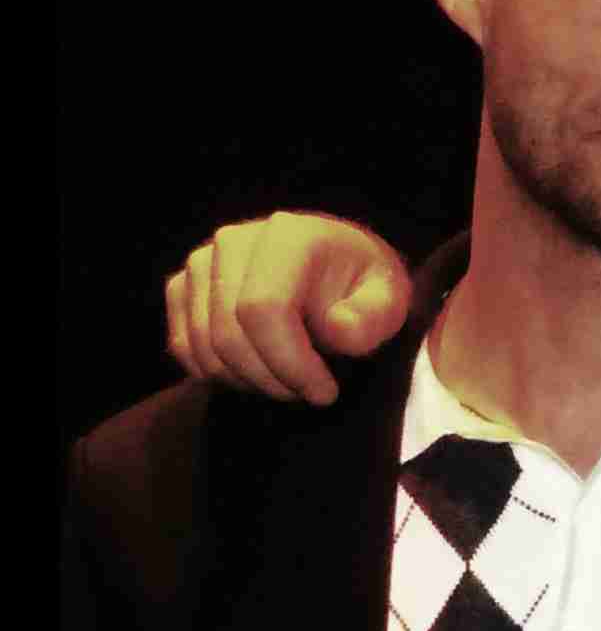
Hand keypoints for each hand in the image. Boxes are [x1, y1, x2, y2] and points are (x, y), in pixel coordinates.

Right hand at [163, 211, 412, 403]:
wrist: (335, 273)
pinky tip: (259, 374)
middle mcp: (233, 241)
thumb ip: (371, 318)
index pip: (263, 309)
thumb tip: (338, 328)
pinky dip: (219, 374)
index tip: (324, 392)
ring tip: (289, 384)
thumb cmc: (363, 290)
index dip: (289, 363)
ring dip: (247, 382)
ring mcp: (200, 262)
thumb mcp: (388, 301)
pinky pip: (184, 347)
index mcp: (289, 236)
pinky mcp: (182, 286)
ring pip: (204, 347)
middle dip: (271, 380)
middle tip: (309, 395)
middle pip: (229, 333)